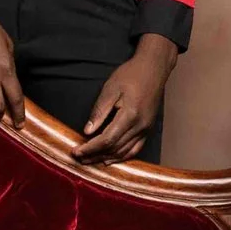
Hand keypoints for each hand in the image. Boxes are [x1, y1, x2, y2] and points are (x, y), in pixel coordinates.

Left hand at [73, 35, 177, 162]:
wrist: (154, 68)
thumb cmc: (131, 75)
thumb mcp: (111, 89)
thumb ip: (100, 111)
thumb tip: (87, 131)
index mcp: (130, 115)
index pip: (107, 139)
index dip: (90, 148)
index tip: (76, 151)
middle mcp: (140, 126)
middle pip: (114, 149)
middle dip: (95, 155)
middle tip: (79, 158)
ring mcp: (146, 129)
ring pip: (124, 152)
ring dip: (106, 158)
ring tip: (90, 161)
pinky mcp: (148, 129)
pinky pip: (135, 149)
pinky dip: (121, 157)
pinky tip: (110, 159)